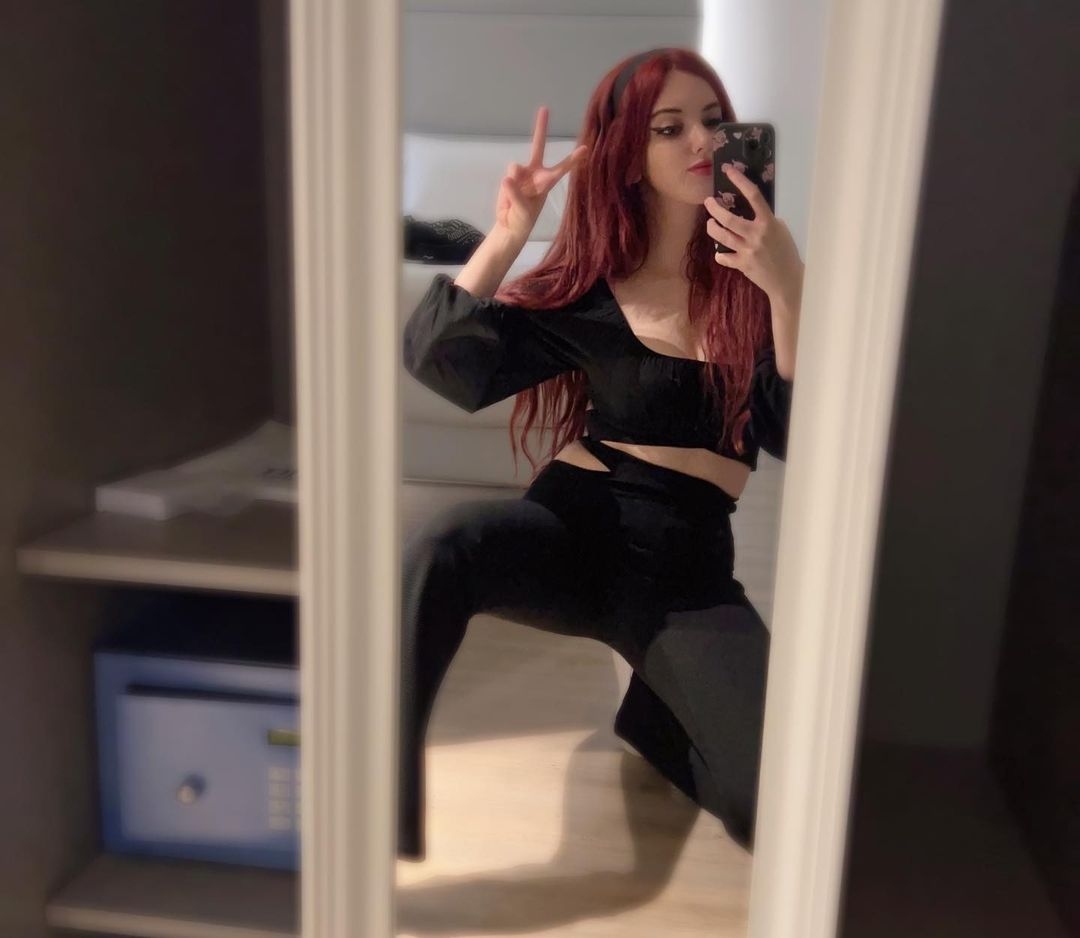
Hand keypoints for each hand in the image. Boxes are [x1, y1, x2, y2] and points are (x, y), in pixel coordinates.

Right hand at [495, 105, 587, 244]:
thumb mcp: (523, 212)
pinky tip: (508, 199)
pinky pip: (507, 176)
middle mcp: (535, 173)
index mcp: (546, 182)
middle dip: (540, 127)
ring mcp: (521, 173)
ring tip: (514, 200)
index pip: (562, 168)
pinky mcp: (509, 177)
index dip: (573, 159)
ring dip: (514, 182)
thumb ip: (516, 194)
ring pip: (515, 168)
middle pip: (538, 146)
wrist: (509, 224)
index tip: (586, 149)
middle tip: (544, 108)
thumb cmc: (523, 219)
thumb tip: (507, 178)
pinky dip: (506, 190)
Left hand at [705, 164, 803, 307]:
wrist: (787, 280)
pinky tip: (720, 252)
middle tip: (708, 202)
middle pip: (729, 219)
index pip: (753, 196)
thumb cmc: (786, 252)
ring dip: (712, 228)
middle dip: (714, 209)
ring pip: (722, 236)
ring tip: (710, 223)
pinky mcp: (742, 264)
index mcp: (768, 222)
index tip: (729, 170)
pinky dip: (720, 254)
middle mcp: (756, 235)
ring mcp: (747, 250)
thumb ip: (766, 220)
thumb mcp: (781, 230)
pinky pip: (724, 257)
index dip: (740, 181)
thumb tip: (752, 210)